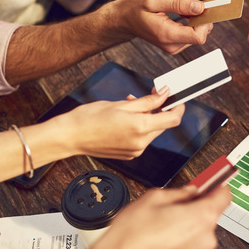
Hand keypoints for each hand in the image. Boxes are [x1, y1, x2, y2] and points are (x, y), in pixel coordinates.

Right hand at [51, 87, 184, 159]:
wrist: (70, 136)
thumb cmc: (90, 118)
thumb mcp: (121, 104)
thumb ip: (147, 101)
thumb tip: (164, 94)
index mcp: (140, 128)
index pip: (172, 119)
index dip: (178, 107)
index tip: (176, 99)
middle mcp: (140, 143)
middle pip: (162, 125)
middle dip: (159, 109)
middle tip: (149, 94)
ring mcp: (135, 151)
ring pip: (151, 131)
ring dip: (147, 117)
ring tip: (130, 104)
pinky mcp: (129, 155)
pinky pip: (142, 139)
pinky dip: (139, 127)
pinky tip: (126, 118)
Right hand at [73, 185, 231, 248]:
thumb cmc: (131, 234)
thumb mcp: (154, 197)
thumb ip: (179, 192)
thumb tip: (190, 191)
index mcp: (201, 217)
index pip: (225, 196)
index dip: (217, 186)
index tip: (214, 182)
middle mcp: (204, 239)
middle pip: (210, 216)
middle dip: (195, 209)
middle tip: (175, 206)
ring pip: (198, 234)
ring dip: (186, 227)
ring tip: (162, 226)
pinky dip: (180, 243)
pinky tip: (161, 240)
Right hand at [109, 0, 212, 53]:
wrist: (122, 18)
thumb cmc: (134, 7)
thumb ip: (179, 5)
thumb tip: (200, 7)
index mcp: (166, 34)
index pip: (198, 36)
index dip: (204, 20)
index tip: (199, 4)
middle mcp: (171, 44)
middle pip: (200, 33)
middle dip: (198, 14)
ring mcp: (173, 46)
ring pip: (197, 31)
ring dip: (193, 14)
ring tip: (177, 1)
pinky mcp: (174, 43)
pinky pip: (190, 32)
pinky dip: (189, 18)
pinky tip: (179, 8)